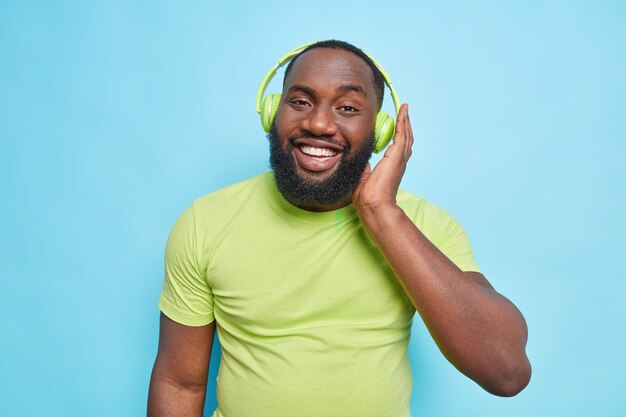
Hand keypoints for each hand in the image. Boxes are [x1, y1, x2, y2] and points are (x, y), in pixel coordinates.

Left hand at [352, 103, 413, 218]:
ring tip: (404, 109)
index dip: (398, 135)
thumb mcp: (364, 179)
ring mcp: (399, 158)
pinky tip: (403, 111)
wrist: (373, 205)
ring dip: (405, 120)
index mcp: (392, 167)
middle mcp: (399, 161)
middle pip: (405, 138)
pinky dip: (403, 121)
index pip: (398, 147)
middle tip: (404, 112)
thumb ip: (366, 169)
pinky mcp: (397, 155)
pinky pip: (402, 133)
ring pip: (406, 134)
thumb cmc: (368, 198)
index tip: (397, 125)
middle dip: (405, 125)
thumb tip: (364, 161)